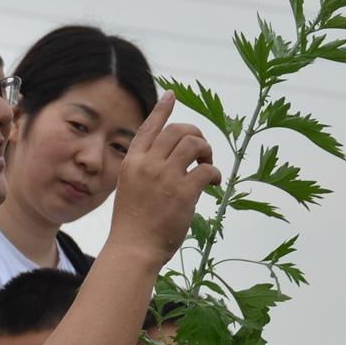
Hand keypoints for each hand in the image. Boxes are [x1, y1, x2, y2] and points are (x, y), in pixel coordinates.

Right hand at [106, 92, 220, 264]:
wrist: (132, 249)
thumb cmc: (133, 226)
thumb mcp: (130, 189)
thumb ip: (145, 171)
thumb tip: (173, 161)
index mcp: (132, 162)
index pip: (149, 127)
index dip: (162, 109)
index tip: (172, 95)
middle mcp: (147, 164)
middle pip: (177, 130)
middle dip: (196, 135)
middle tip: (202, 152)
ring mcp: (165, 176)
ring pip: (194, 143)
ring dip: (207, 151)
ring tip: (208, 166)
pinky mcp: (183, 192)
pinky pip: (207, 168)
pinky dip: (215, 173)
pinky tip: (214, 184)